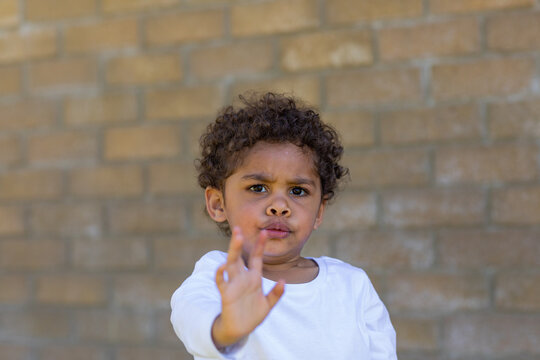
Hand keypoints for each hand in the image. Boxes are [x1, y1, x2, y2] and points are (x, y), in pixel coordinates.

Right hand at [211, 226, 284, 347]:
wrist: (240, 330)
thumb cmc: (252, 315)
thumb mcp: (268, 305)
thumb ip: (276, 294)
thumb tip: (284, 281)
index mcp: (253, 278)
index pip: (256, 258)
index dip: (260, 246)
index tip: (264, 233)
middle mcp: (242, 278)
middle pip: (240, 257)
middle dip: (239, 244)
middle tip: (238, 229)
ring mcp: (234, 285)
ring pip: (230, 264)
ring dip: (233, 251)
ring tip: (236, 239)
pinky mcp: (226, 294)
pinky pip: (222, 282)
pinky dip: (221, 274)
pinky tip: (222, 266)